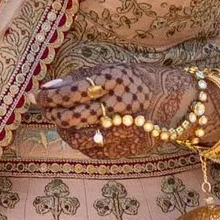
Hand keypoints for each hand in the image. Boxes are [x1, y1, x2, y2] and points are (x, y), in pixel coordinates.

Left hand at [36, 57, 214, 163]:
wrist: (180, 103)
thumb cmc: (141, 81)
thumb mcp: (114, 69)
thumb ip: (80, 78)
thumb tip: (48, 88)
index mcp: (115, 82)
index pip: (71, 93)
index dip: (49, 97)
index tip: (39, 94)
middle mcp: (118, 108)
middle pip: (70, 117)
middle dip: (52, 113)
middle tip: (47, 107)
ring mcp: (122, 132)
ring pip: (76, 138)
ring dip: (62, 128)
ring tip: (61, 119)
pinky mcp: (124, 150)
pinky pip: (90, 150)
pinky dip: (78, 141)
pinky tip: (78, 131)